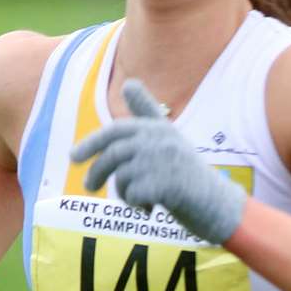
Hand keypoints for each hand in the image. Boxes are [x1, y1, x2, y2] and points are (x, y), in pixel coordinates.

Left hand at [70, 79, 247, 244]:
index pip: (117, 132)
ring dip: (124, 193)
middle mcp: (160, 139)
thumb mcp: (168, 140)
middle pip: (113, 155)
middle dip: (97, 172)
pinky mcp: (166, 184)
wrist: (218, 204)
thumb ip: (147, 113)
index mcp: (159, 128)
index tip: (72, 156)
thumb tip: (128, 81)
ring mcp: (163, 161)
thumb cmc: (189, 174)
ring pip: (122, 178)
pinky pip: (132, 195)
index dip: (92, 143)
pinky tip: (152, 208)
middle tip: (88, 188)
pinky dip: (136, 205)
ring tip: (140, 200)